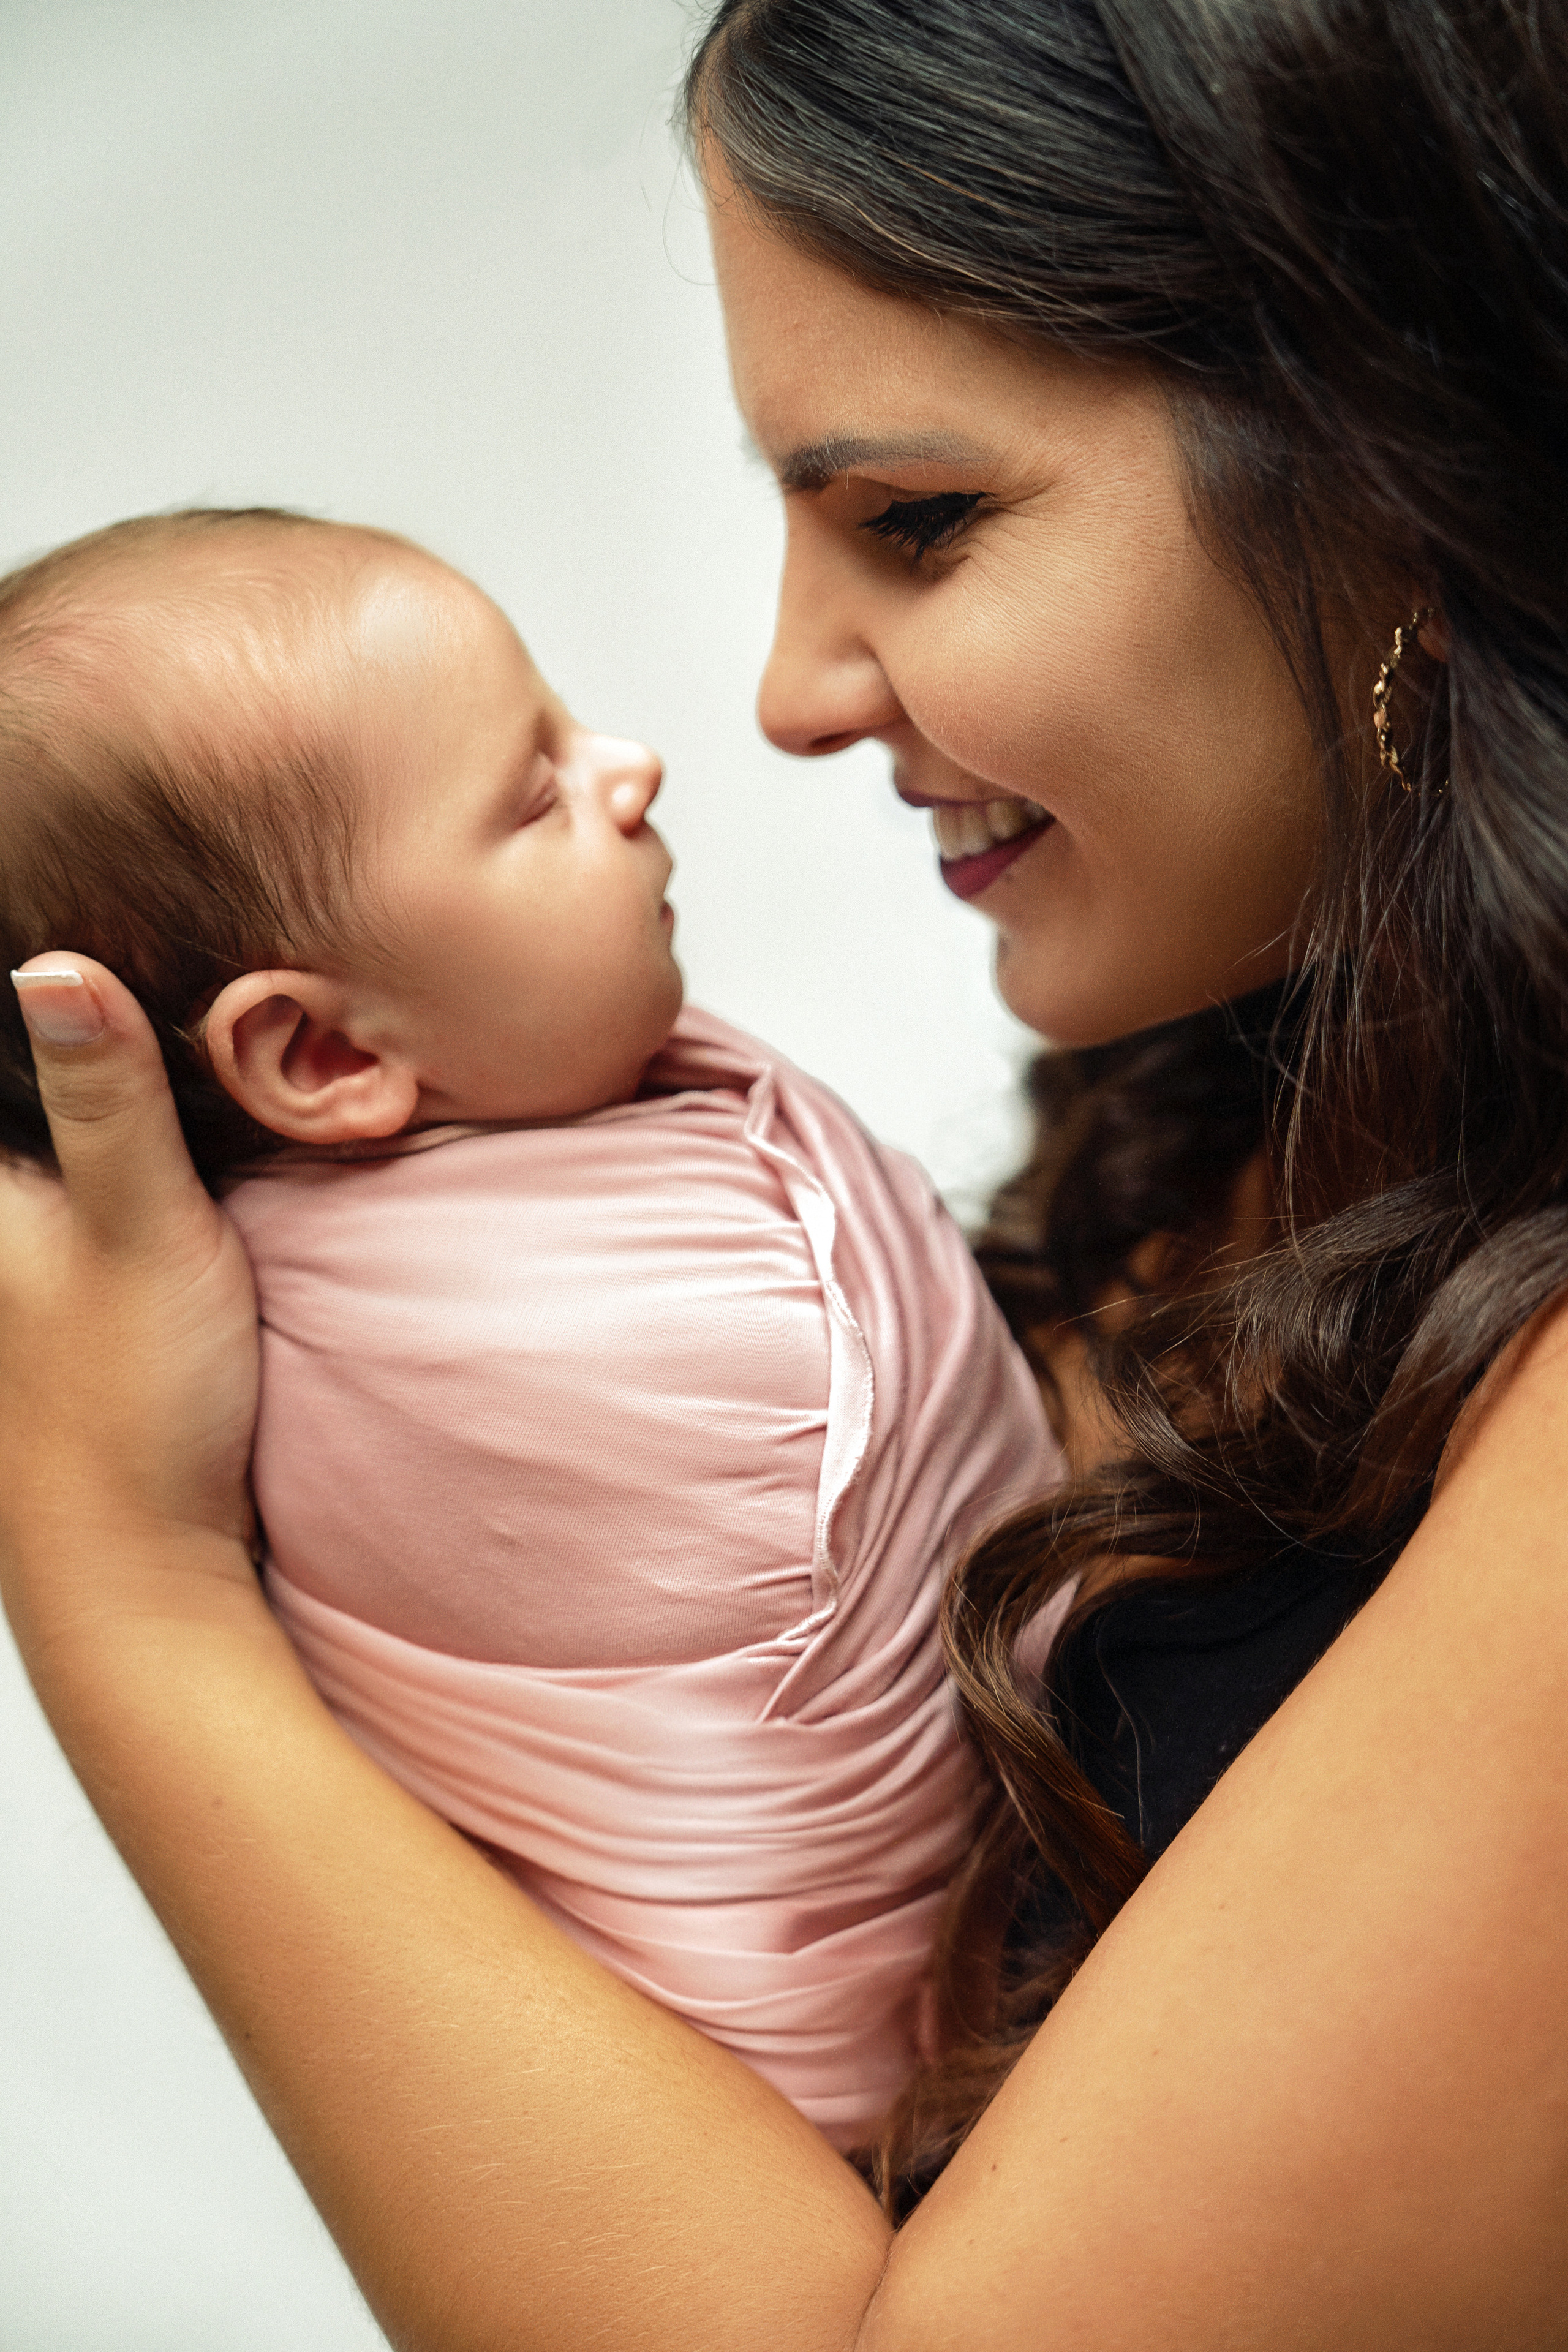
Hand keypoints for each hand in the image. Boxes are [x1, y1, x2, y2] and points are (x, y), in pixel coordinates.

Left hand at [0, 956, 259, 1670]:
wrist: (137, 1566)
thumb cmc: (129, 1413)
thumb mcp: (138, 1231)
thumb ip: (107, 1099)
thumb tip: (56, 966)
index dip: (26, 990)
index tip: (50, 895)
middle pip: (17, 1093)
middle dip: (49, 1025)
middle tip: (118, 951)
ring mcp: (10, 1264)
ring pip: (34, 1137)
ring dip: (74, 1083)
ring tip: (130, 1005)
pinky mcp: (45, 1290)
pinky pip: (56, 1176)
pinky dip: (93, 1127)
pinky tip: (150, 1108)